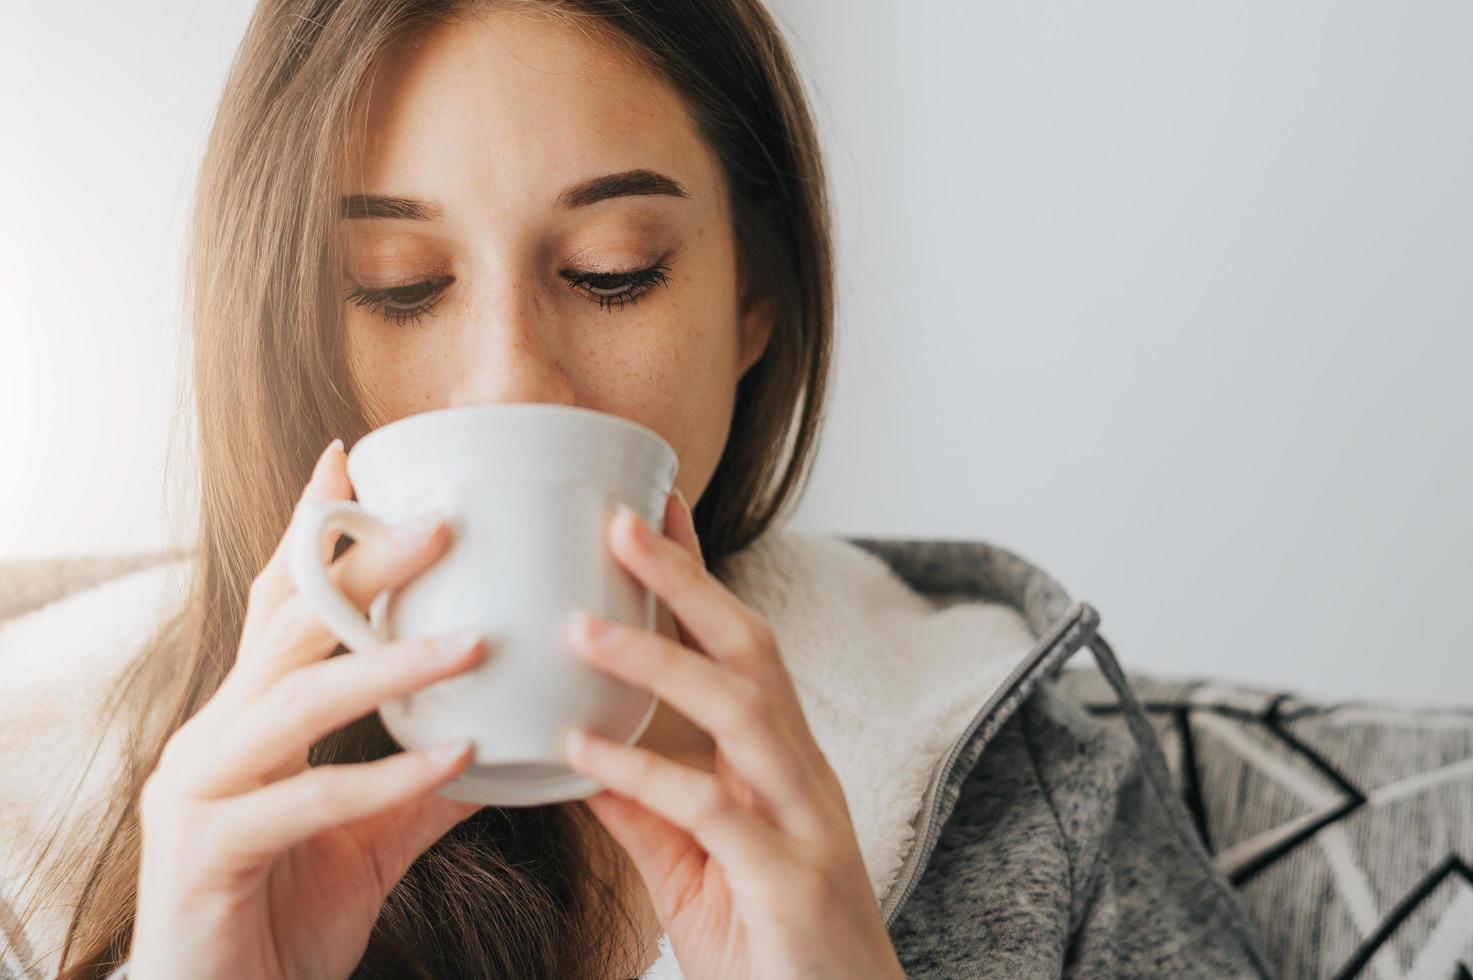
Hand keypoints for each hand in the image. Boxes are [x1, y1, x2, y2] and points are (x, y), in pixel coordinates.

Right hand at [130, 440, 485, 979]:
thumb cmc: (283, 909)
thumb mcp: (368, 836)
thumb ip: (424, 786)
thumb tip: (502, 741)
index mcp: (247, 718)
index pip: (280, 605)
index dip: (310, 530)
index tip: (349, 456)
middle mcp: (215, 736)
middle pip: (289, 627)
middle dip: (361, 567)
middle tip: (443, 524)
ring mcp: (201, 790)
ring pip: (298, 700)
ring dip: (389, 664)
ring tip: (475, 640)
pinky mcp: (210, 852)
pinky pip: (309, 799)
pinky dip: (387, 777)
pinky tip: (455, 756)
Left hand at [561, 490, 905, 979]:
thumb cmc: (770, 949)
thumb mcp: (692, 871)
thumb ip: (644, 812)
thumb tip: (580, 752)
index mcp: (778, 763)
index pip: (737, 647)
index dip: (695, 576)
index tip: (647, 508)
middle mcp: (799, 774)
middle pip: (752, 650)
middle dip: (688, 580)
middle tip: (618, 520)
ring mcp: (803, 822)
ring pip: (742, 710)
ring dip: (661, 659)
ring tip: (581, 626)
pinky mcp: (789, 879)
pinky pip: (715, 811)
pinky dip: (647, 775)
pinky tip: (583, 751)